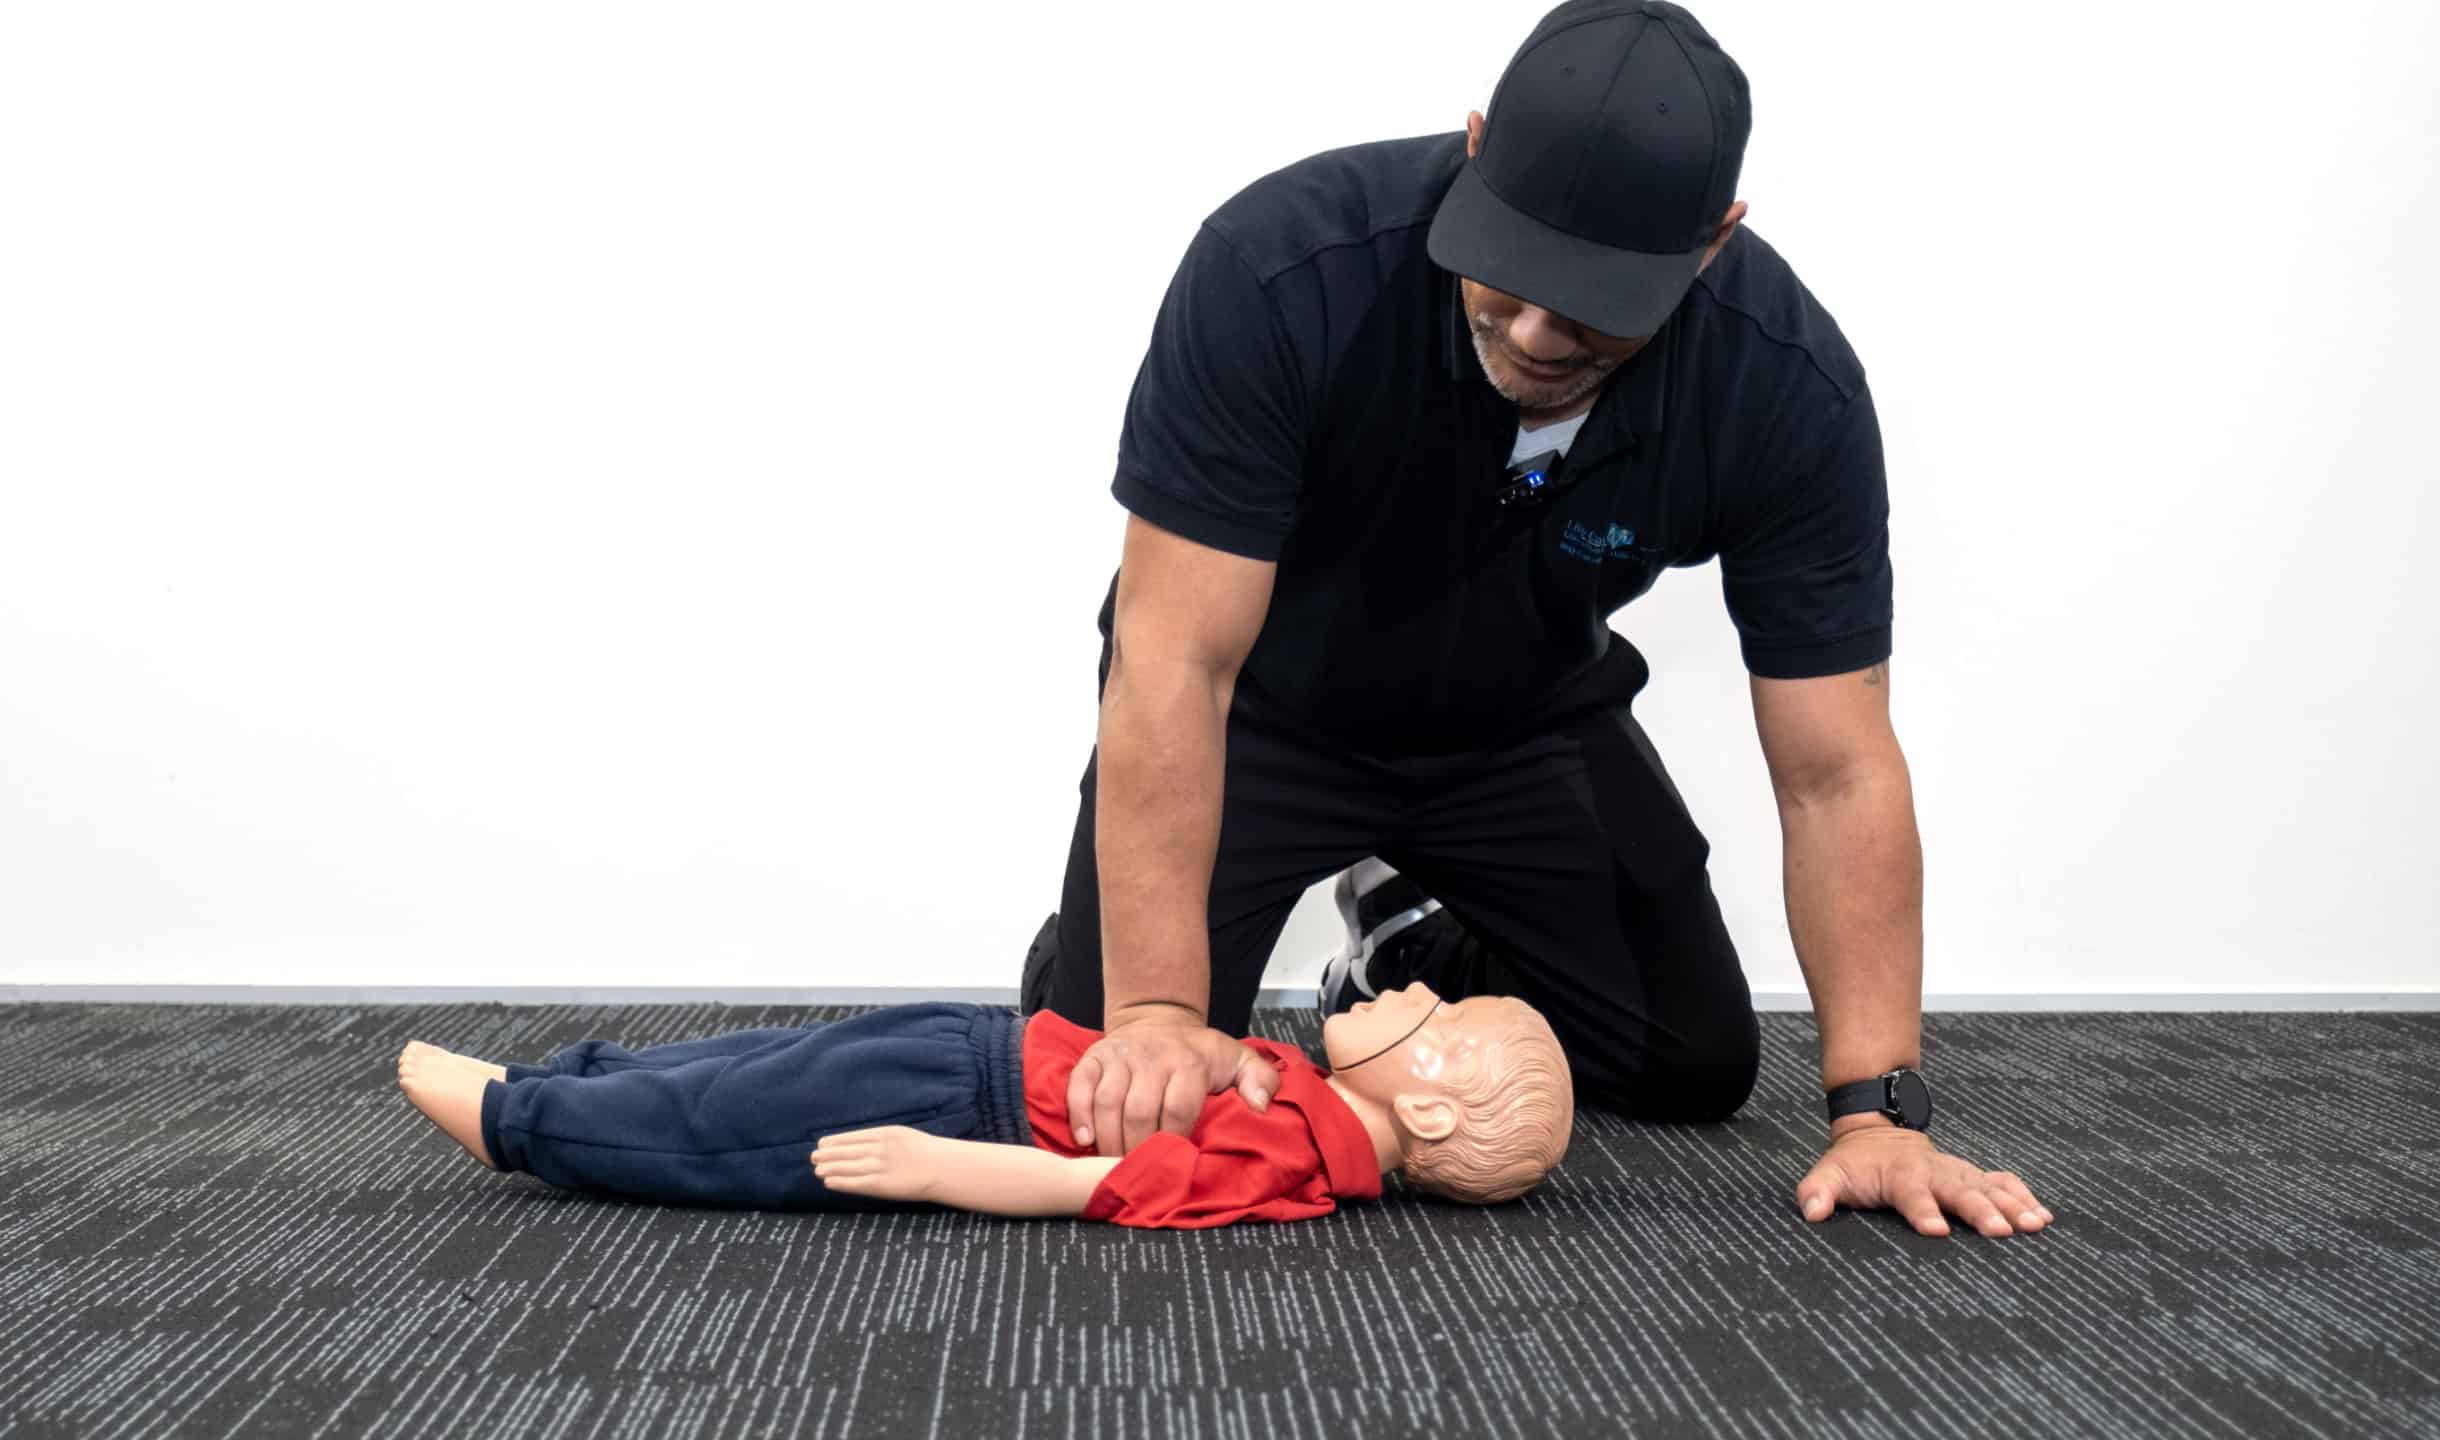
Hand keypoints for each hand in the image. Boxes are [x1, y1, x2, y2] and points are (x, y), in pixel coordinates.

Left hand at [811, 1125, 947, 1203]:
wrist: (943, 1168)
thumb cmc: (926, 1153)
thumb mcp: (903, 1136)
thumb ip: (882, 1139)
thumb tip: (863, 1144)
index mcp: (885, 1134)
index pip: (852, 1137)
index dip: (835, 1142)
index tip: (822, 1144)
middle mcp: (879, 1149)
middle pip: (846, 1151)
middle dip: (828, 1154)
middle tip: (814, 1157)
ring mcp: (879, 1167)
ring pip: (846, 1167)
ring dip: (829, 1168)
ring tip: (817, 1170)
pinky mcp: (881, 1185)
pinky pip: (855, 1183)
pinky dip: (840, 1182)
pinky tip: (828, 1182)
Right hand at [1066, 1020, 1282, 1156]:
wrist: (1160, 1020)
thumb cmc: (1200, 1054)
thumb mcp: (1238, 1060)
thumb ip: (1260, 1080)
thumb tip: (1261, 1106)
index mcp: (1189, 1062)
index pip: (1178, 1108)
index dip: (1173, 1141)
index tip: (1173, 1164)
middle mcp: (1153, 1056)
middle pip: (1139, 1111)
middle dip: (1138, 1149)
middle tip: (1139, 1173)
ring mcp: (1120, 1056)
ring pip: (1108, 1103)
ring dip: (1109, 1140)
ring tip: (1114, 1164)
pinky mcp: (1094, 1057)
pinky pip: (1079, 1086)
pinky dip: (1079, 1114)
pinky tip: (1085, 1139)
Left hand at [1794, 1121, 2054, 1236]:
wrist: (1879, 1132)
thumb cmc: (1856, 1164)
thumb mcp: (1829, 1174)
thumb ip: (1818, 1192)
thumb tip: (1811, 1212)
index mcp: (1901, 1175)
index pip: (1912, 1195)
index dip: (1923, 1211)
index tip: (1936, 1230)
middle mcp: (1936, 1172)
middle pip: (1960, 1192)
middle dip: (1980, 1211)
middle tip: (2000, 1231)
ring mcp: (1958, 1173)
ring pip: (1989, 1187)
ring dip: (2012, 1205)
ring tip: (2034, 1225)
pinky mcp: (1973, 1176)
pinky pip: (2004, 1183)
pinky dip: (2024, 1196)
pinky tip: (2043, 1217)